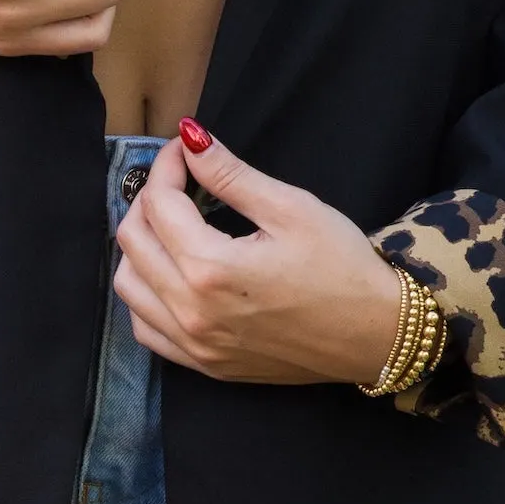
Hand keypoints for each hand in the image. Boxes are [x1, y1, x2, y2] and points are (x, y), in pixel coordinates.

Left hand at [113, 126, 407, 386]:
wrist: (375, 334)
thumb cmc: (342, 266)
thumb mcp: (291, 207)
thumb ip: (230, 174)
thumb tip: (189, 137)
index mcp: (211, 269)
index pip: (158, 204)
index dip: (169, 165)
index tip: (187, 149)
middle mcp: (192, 313)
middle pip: (132, 242)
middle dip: (149, 199)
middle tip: (181, 181)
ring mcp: (195, 346)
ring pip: (128, 287)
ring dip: (140, 247)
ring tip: (173, 225)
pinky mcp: (205, 366)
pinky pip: (146, 330)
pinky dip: (146, 296)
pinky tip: (173, 275)